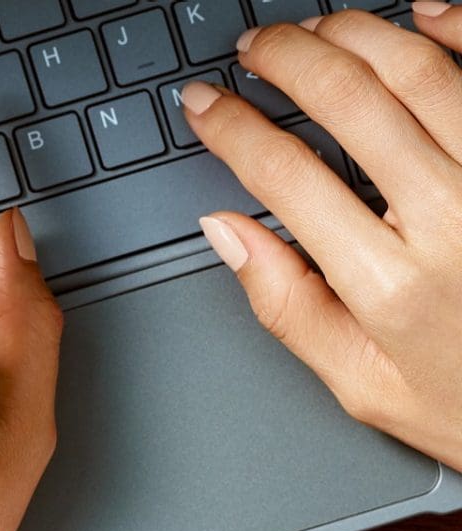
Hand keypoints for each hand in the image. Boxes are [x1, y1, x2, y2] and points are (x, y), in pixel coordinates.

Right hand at [183, 4, 461, 471]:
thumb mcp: (357, 381)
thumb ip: (286, 305)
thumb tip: (226, 230)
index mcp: (390, 283)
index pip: (286, 177)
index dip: (234, 129)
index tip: (205, 106)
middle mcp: (451, 218)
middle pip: (350, 101)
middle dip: (287, 58)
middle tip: (253, 48)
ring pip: (418, 68)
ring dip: (355, 34)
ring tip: (313, 31)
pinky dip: (453, 28)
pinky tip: (419, 15)